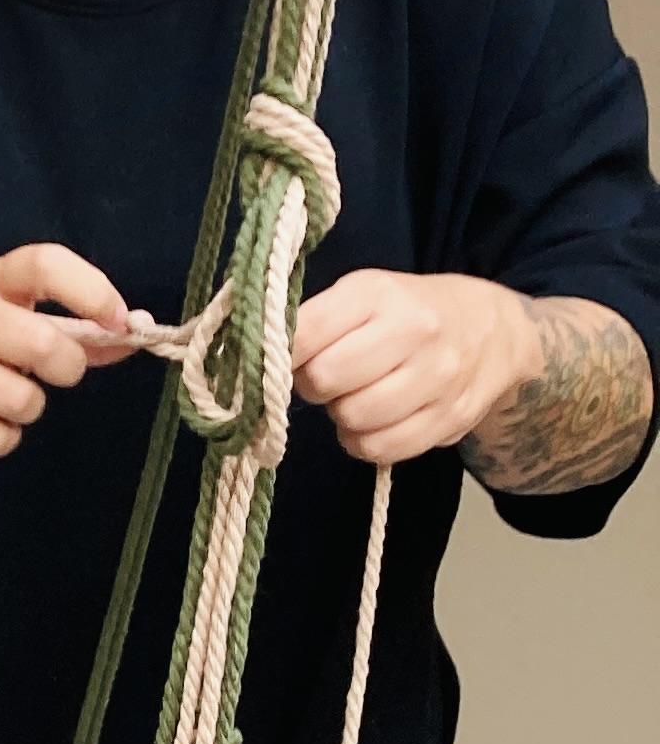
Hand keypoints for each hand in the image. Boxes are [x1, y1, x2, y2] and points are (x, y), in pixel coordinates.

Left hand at [293, 270, 531, 464]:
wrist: (493, 331)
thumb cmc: (407, 312)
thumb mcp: (360, 296)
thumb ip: (310, 322)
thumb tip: (250, 358)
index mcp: (378, 294)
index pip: (303, 332)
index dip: (279, 354)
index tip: (282, 357)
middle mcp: (414, 331)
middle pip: (324, 380)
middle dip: (313, 385)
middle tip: (325, 377)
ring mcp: (438, 377)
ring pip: (352, 419)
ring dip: (341, 415)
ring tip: (354, 396)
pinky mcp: (450, 419)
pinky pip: (380, 449)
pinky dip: (364, 442)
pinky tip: (372, 422)